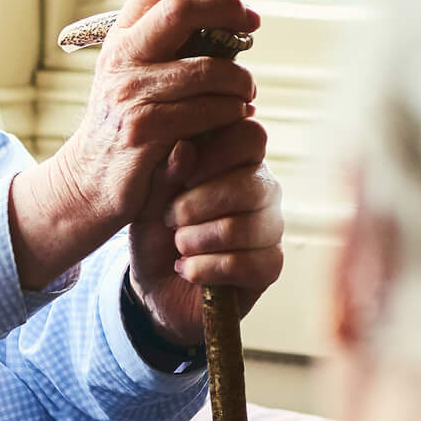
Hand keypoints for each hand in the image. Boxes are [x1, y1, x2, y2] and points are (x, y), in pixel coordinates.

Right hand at [9, 0, 258, 289]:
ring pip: (207, 68)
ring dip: (240, 79)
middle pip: (180, 10)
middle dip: (227, 11)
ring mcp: (130, 95)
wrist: (88, 182)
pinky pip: (206, 110)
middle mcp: (121, 60)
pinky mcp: (144, 130)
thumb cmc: (127, 125)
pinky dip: (230, 112)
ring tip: (247, 90)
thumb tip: (226, 10)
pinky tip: (235, 116)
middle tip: (251, 25)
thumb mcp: (136, 76)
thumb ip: (167, 46)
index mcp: (120, 40)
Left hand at [126, 119, 284, 345]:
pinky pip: (243, 264)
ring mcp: (272, 228)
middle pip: (250, 185)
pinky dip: (202, 269)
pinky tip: (188, 269)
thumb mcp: (148, 197)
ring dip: (193, 241)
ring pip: (240, 228)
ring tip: (178, 246)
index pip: (250, 135)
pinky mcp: (271, 266)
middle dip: (195, 206)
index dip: (215, 152)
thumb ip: (165, 171)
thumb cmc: (156, 229)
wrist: (154, 284)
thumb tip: (185, 148)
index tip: (182, 176)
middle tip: (170, 218)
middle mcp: (263, 189)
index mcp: (237, 160)